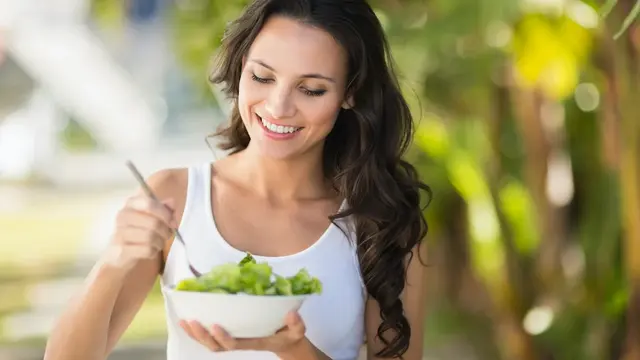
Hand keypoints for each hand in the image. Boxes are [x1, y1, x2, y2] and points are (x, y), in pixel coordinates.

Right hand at [103, 195, 176, 271]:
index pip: (150, 204)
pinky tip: (151, 250)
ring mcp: (120, 233)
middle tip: (167, 234)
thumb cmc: (139, 229)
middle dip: (165, 230)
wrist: (118, 251)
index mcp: (131, 204)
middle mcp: (123, 216)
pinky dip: (154, 251)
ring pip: (150, 237)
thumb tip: (172, 202)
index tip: (172, 222)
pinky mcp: (122, 250)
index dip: (165, 213)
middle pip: (153, 223)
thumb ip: (164, 208)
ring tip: (159, 242)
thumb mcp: (153, 215)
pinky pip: (147, 250)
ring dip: (160, 242)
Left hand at [179, 311, 305, 352]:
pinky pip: (211, 338)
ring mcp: (234, 340)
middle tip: (192, 321)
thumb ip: (296, 323)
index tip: (214, 325)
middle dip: (203, 336)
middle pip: (217, 346)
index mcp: (255, 342)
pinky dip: (198, 331)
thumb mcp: (298, 330)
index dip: (223, 337)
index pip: (235, 343)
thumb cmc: (290, 335)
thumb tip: (291, 313)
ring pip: (211, 344)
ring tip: (184, 321)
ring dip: (196, 335)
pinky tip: (189, 321)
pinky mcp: (231, 335)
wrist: (287, 342)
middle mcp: (241, 342)